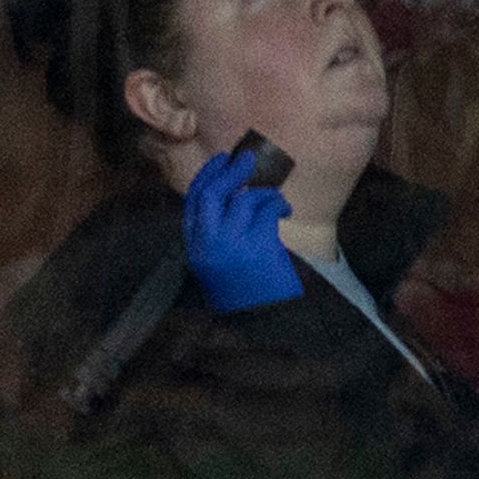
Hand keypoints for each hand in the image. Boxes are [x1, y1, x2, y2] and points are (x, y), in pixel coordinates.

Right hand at [181, 143, 301, 310]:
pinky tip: (284, 211)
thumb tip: (234, 189)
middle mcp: (209, 245)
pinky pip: (267, 208)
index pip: (194, 202)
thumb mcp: (220, 262)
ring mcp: (232, 244)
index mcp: (196, 249)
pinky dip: (278, 204)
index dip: (206, 176)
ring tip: (275, 201)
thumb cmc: (246, 291)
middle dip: (229, 171)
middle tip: (245, 158)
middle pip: (213, 194)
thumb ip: (217, 231)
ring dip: (264, 193)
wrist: (267, 320)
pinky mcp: (258, 246)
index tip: (220, 161)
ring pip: (244, 198)